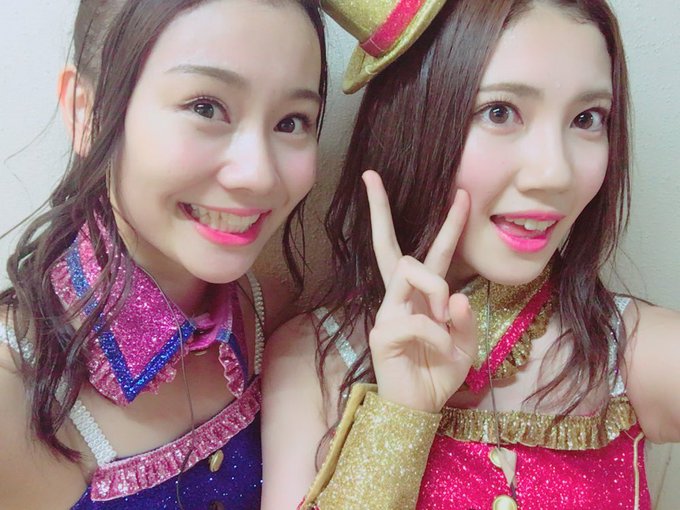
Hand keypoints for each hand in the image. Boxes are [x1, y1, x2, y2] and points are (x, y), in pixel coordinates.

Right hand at [363, 170, 476, 412]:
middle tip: (371, 177)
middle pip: (389, 247)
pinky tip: (439, 352)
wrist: (419, 408)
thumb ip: (464, 319)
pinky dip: (438, 336)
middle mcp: (401, 297)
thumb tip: (456, 295)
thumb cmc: (439, 373)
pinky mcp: (382, 331)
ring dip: (435, 290)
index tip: (460, 193)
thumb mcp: (465, 345)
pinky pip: (417, 320)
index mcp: (423, 297)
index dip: (449, 224)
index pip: (432, 253)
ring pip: (408, 271)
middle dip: (381, 210)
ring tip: (446, 319)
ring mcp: (387, 312)